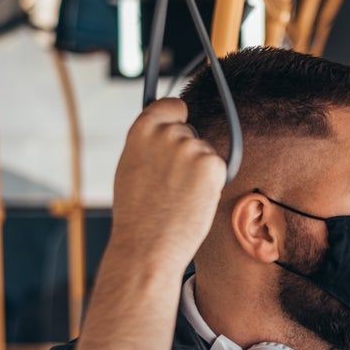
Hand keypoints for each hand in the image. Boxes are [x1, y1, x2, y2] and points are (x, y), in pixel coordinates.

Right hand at [109, 98, 226, 270]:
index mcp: (142, 129)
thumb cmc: (137, 214)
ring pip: (204, 153)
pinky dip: (211, 184)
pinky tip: (193, 200)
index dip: (177, 116)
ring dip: (198, 172)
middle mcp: (167, 132)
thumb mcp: (131, 165)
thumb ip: (149, 144)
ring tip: (179, 196)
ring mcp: (191, 147)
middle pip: (190, 133)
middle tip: (171, 184)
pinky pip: (217, 168)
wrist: (147, 244)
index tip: (180, 125)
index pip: (172, 105)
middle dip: (186, 154)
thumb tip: (166, 131)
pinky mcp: (212, 164)